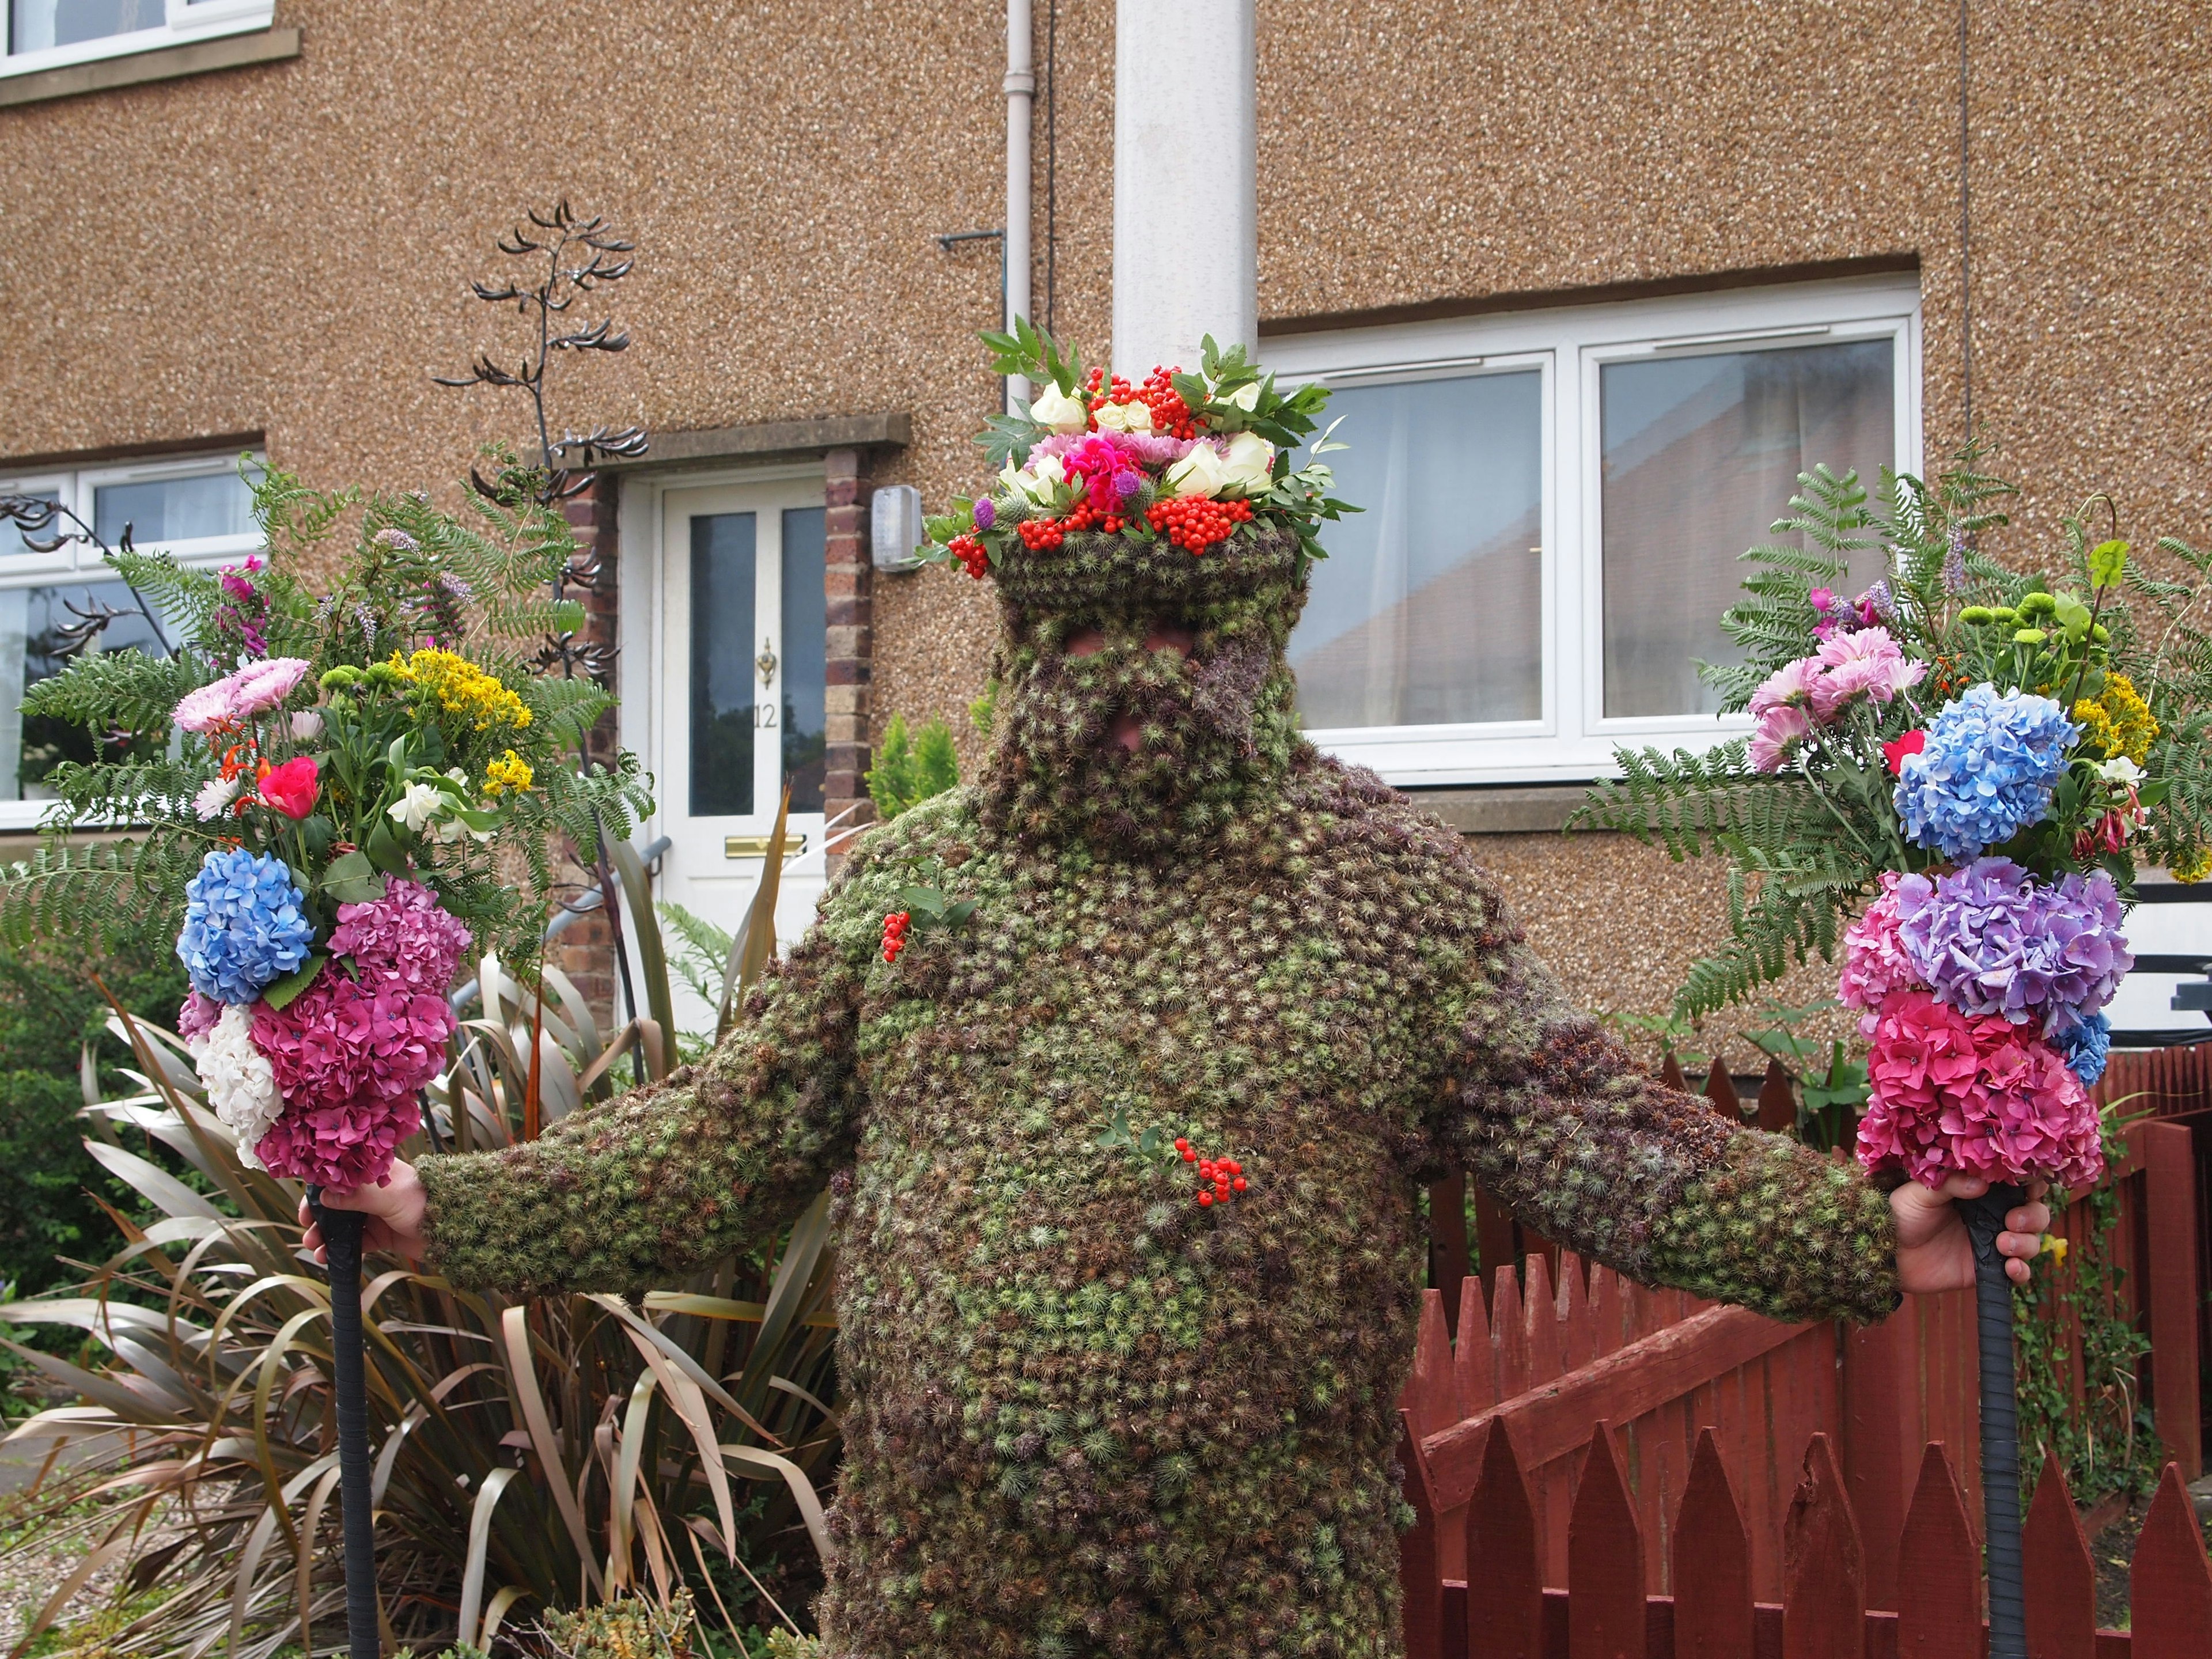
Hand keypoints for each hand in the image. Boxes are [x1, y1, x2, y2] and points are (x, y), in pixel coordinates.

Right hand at [298, 1158, 428, 1265]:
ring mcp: (376, 1214)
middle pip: (336, 1204)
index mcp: (375, 1174)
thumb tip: (324, 1197)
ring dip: (326, 1236)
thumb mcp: (390, 1196)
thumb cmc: (425, 1203)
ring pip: (343, 1226)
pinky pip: (355, 1243)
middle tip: (309, 1232)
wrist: (452, 1231)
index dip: (320, 1193)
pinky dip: (341, 1250)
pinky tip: (329, 1258)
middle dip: (319, 1218)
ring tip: (316, 1248)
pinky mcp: (381, 1235)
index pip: (340, 1178)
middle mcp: (373, 1192)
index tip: (307, 1210)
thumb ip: (357, 1196)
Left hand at [1891, 1174, 2050, 1294]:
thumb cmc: (1901, 1214)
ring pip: (2031, 1242)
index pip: (2018, 1184)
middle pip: (2035, 1213)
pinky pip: (2018, 1272)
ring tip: (2003, 1244)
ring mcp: (1992, 1243)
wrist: (1885, 1252)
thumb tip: (1982, 1182)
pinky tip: (2011, 1267)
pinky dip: (2022, 1270)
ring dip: (2026, 1243)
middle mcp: (1992, 1215)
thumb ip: (1950, 1184)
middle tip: (2013, 1221)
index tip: (2030, 1187)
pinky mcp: (1987, 1268)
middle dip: (2033, 1216)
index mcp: (1980, 1190)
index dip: (2032, 1184)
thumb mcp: (1921, 1192)